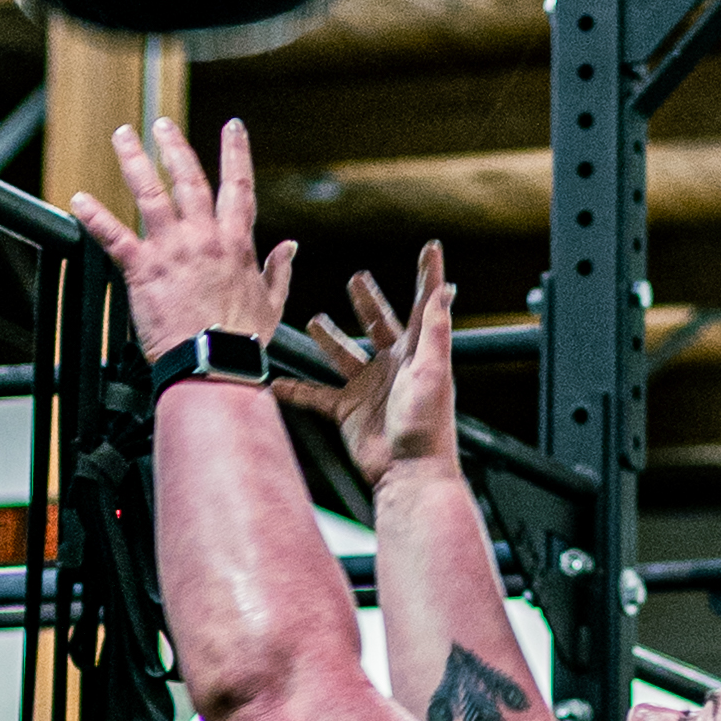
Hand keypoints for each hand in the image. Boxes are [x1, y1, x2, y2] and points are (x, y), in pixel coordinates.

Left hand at [69, 114, 294, 366]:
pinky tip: (79, 200)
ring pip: (151, 193)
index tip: (232, 127)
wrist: (213, 365)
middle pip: (189, 179)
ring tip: (122, 136)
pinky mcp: (143, 269)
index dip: (236, 152)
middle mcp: (204, 237)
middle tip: (162, 124)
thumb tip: (289, 247)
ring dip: (134, 161)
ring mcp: (172, 250)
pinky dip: (95, 216)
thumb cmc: (240, 343)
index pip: (239, 186)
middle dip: (175, 147)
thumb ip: (278, 270)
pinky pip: (114, 236)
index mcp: (236, 243)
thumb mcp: (271, 303)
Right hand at [296, 249, 457, 486]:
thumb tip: (444, 291)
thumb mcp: (432, 372)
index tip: (431, 247)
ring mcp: (367, 388)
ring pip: (342, 355)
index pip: (422, 305)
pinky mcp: (347, 411)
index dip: (426, 275)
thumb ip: (435, 331)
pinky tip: (276, 380)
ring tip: (314, 321)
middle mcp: (392, 366)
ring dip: (327, 338)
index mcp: (416, 352)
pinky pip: (316, 394)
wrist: (408, 473)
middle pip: (377, 324)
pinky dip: (296, 389)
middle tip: (356, 279)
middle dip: (367, 301)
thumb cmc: (427, 424)